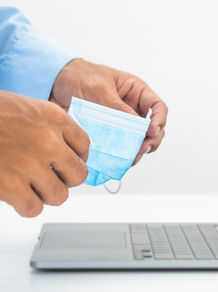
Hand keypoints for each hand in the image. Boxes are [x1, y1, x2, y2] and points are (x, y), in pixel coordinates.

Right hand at [0, 90, 89, 216]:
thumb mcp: (26, 107)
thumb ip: (50, 126)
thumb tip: (67, 147)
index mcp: (54, 118)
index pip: (85, 147)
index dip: (76, 158)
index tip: (67, 162)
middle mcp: (48, 140)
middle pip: (78, 174)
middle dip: (65, 179)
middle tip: (51, 178)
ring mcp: (31, 164)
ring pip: (59, 195)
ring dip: (45, 195)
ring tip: (31, 187)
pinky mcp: (11, 185)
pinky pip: (34, 208)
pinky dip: (26, 205)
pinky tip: (16, 195)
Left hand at [49, 59, 167, 164]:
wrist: (52, 82)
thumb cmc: (79, 76)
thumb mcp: (100, 89)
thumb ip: (118, 108)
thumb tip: (137, 128)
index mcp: (137, 92)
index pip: (158, 108)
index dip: (159, 120)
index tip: (151, 131)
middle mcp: (133, 109)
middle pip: (153, 130)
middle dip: (150, 141)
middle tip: (141, 149)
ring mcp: (121, 124)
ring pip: (138, 142)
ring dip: (137, 152)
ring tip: (129, 158)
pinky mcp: (108, 135)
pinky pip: (120, 148)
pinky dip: (121, 156)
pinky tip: (117, 161)